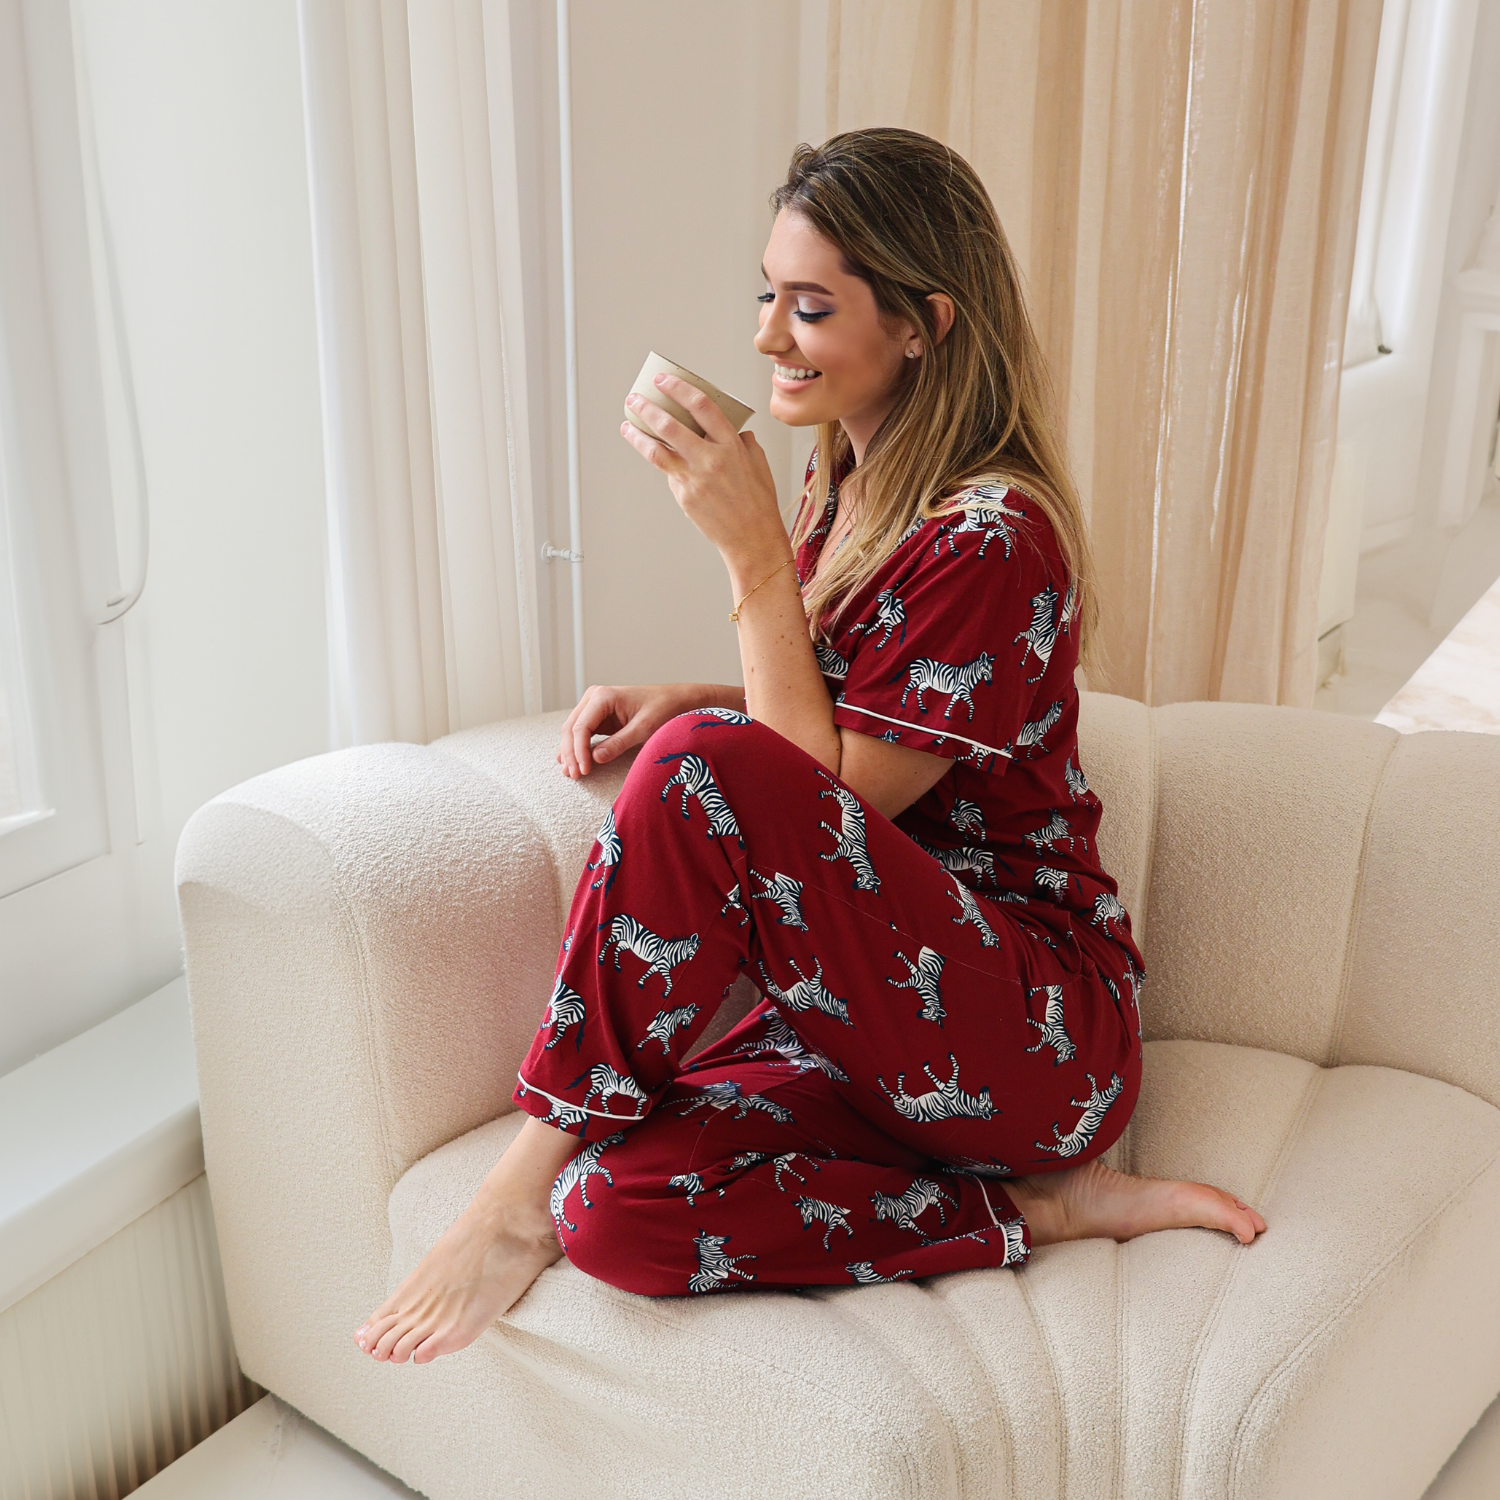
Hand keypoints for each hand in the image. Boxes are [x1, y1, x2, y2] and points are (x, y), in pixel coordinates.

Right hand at [556, 683, 708, 778]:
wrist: (675, 700)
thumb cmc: (663, 709)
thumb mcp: (644, 728)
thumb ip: (619, 743)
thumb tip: (595, 759)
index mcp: (603, 696)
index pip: (581, 727)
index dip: (578, 751)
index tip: (584, 771)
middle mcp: (594, 698)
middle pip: (571, 728)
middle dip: (571, 753)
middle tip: (574, 775)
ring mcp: (594, 706)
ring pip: (573, 731)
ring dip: (570, 751)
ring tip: (570, 773)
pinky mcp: (598, 716)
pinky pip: (582, 733)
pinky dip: (577, 747)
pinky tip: (572, 762)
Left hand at [620, 373, 785, 566]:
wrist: (752, 539)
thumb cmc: (759, 504)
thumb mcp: (759, 464)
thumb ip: (744, 443)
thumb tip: (736, 432)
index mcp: (730, 445)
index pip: (701, 406)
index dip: (679, 389)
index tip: (664, 381)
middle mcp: (710, 459)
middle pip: (670, 425)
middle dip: (648, 408)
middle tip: (636, 398)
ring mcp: (693, 479)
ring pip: (657, 451)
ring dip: (638, 435)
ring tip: (627, 425)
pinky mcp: (684, 496)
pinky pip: (669, 474)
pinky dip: (662, 463)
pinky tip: (658, 456)